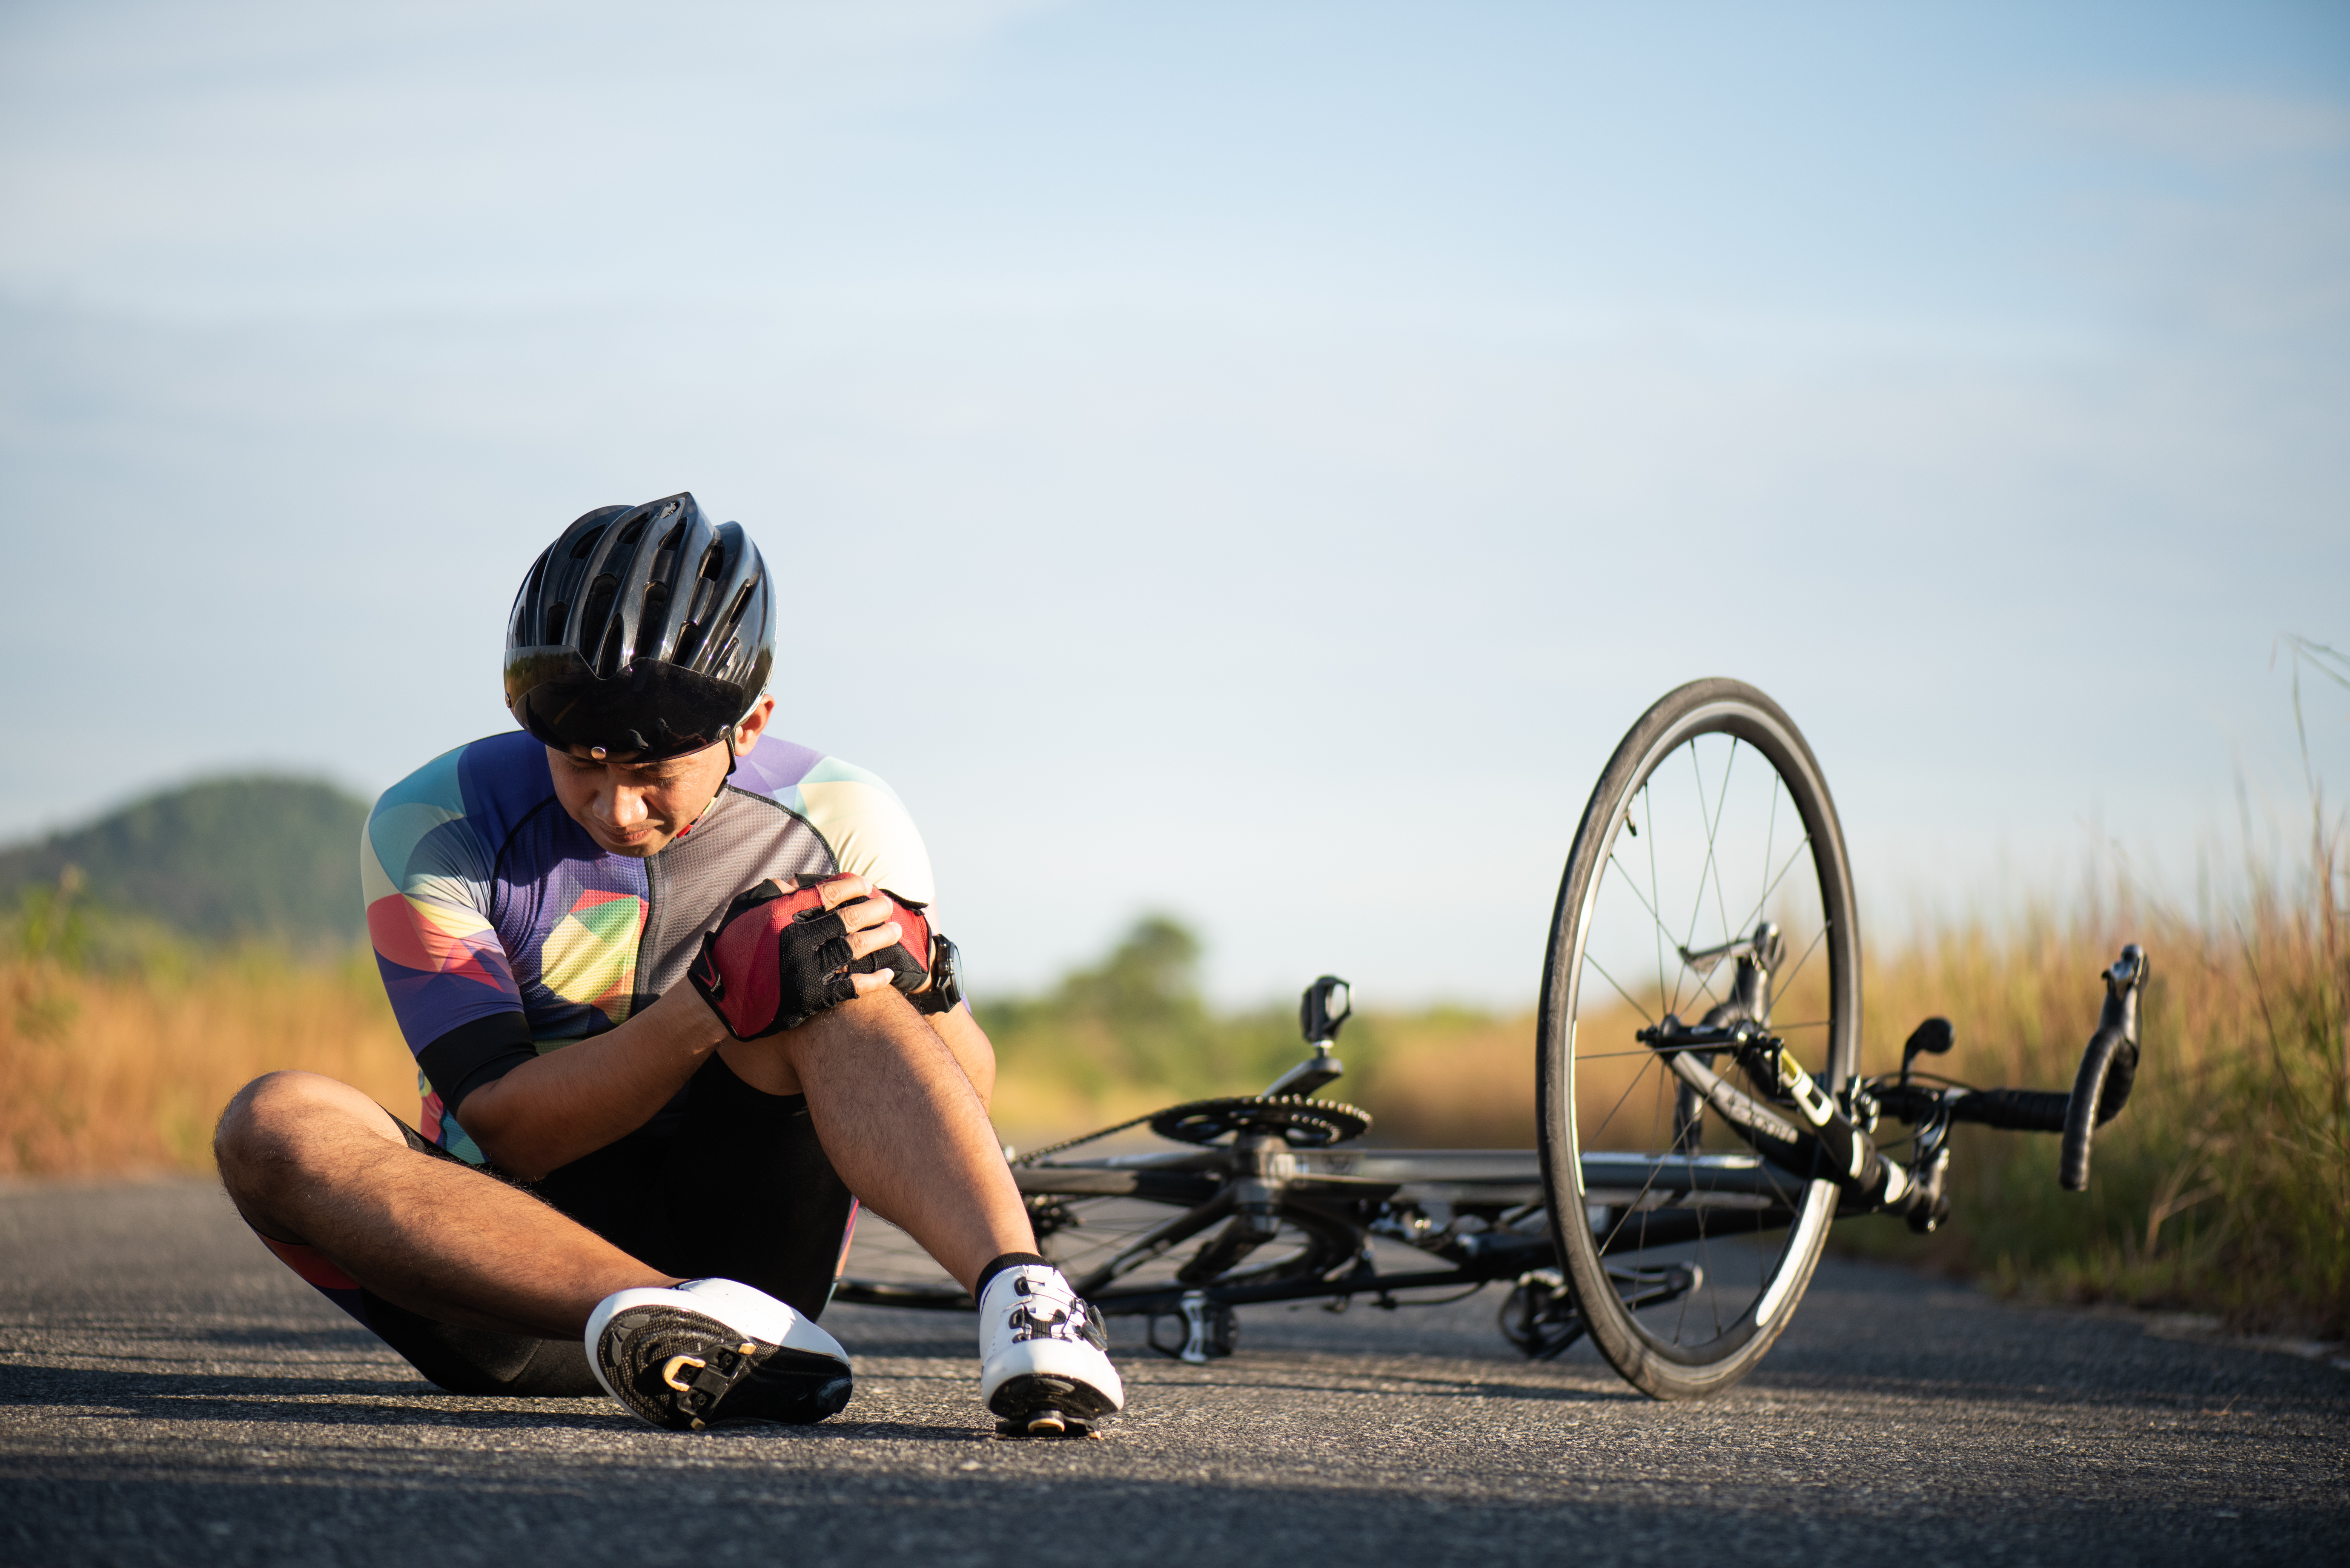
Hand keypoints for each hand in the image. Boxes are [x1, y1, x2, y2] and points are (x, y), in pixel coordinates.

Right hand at [686, 874, 930, 1039]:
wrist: (718, 1000)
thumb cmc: (732, 951)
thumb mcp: (743, 914)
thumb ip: (769, 895)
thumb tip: (795, 881)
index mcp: (780, 914)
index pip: (827, 893)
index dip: (852, 886)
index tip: (866, 884)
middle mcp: (796, 940)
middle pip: (848, 919)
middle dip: (874, 910)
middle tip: (888, 907)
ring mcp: (805, 970)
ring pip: (854, 949)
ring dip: (880, 939)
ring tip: (895, 932)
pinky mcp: (811, 998)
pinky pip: (851, 987)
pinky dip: (873, 980)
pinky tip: (888, 975)